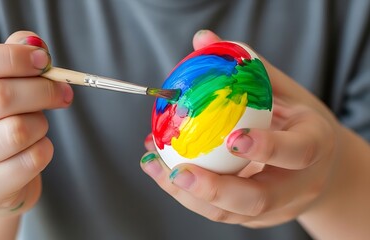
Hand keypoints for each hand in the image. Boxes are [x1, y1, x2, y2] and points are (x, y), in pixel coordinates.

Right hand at [0, 31, 72, 214]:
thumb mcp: (0, 85)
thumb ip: (15, 58)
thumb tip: (34, 44)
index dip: (13, 57)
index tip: (44, 61)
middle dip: (43, 90)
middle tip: (63, 93)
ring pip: (18, 130)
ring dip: (42, 124)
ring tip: (39, 125)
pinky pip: (31, 160)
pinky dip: (45, 150)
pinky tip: (36, 148)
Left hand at [140, 30, 340, 227]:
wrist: (318, 166)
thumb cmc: (298, 122)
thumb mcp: (284, 91)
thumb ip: (248, 69)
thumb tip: (203, 40)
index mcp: (314, 147)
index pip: (296, 152)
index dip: (266, 148)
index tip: (233, 139)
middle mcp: (297, 186)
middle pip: (256, 200)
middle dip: (212, 189)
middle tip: (178, 171)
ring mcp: (275, 208)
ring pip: (229, 214)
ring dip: (185, 194)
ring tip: (153, 165)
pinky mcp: (253, 218)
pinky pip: (217, 211)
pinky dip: (185, 192)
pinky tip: (161, 167)